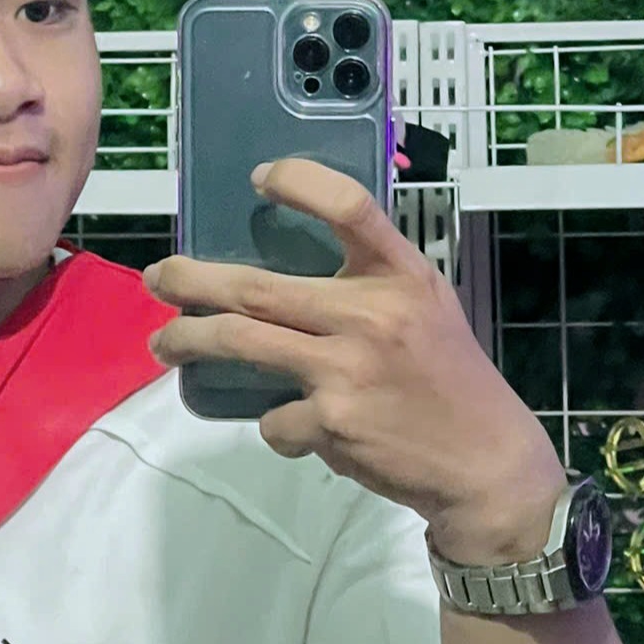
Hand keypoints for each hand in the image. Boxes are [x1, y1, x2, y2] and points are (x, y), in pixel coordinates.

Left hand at [141, 158, 566, 564]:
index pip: (350, 205)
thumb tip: (282, 272)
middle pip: (257, 287)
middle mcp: (372, 315)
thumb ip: (369, 283)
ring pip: (242, 343)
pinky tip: (299, 428)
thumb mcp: (425, 308)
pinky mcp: (332, 423)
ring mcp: (347, 369)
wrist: (485, 466)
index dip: (300, 182)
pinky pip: (274, 418)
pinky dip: (275, 423)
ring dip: (189, 341)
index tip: (259, 178)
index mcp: (402, 276)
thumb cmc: (448, 379)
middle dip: (191, 280)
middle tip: (158, 278)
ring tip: (165, 343)